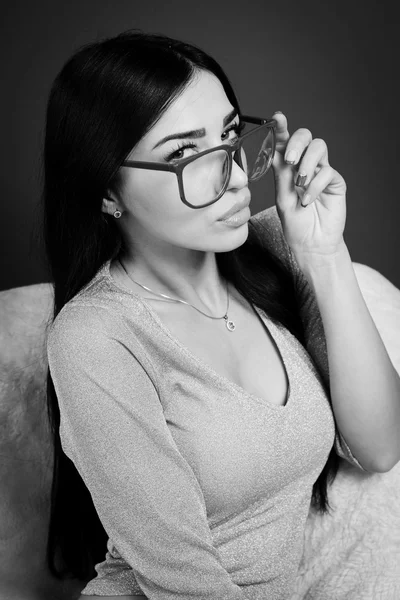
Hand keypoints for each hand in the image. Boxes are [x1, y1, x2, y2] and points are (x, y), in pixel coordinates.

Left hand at [271, 112, 346, 263]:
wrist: (311, 244)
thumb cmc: (295, 224)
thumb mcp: (281, 197)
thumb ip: (280, 173)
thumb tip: (274, 149)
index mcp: (287, 167)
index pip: (284, 142)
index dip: (281, 128)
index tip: (277, 119)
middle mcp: (305, 165)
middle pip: (305, 136)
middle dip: (297, 143)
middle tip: (291, 160)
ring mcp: (321, 171)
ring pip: (319, 147)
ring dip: (307, 162)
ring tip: (300, 183)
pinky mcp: (335, 182)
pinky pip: (327, 172)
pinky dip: (315, 186)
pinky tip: (307, 201)